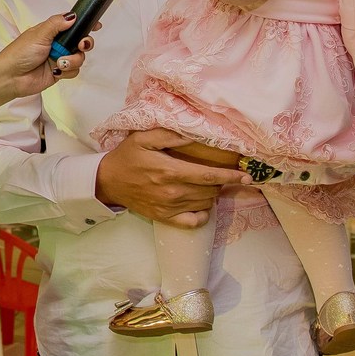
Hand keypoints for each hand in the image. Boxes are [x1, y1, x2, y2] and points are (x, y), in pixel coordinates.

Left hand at [0, 13, 92, 98]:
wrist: (11, 77)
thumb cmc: (20, 53)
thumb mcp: (39, 34)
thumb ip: (56, 24)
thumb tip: (73, 16)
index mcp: (51, 31)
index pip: (71, 24)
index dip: (85, 24)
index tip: (96, 25)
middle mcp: (57, 44)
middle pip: (81, 41)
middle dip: (84, 43)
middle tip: (82, 45)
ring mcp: (59, 58)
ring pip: (79, 57)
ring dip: (73, 60)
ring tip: (60, 62)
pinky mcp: (60, 72)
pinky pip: (74, 71)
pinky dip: (67, 71)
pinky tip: (56, 71)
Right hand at [95, 128, 250, 227]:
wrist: (107, 181)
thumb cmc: (127, 157)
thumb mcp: (143, 138)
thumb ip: (169, 134)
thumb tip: (194, 134)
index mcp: (170, 171)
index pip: (209, 175)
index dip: (231, 176)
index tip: (247, 176)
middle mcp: (172, 192)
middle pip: (210, 190)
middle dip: (220, 182)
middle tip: (218, 174)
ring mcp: (169, 207)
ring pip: (204, 203)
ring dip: (212, 194)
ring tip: (207, 185)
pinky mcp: (165, 217)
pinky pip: (193, 221)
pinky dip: (203, 214)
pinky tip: (201, 204)